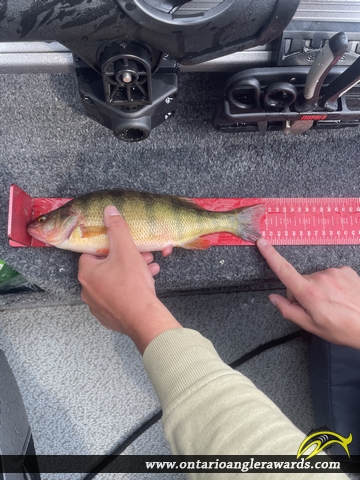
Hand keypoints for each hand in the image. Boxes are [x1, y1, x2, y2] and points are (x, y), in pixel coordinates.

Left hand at [78, 206, 180, 353]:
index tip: (124, 245)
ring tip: (149, 268)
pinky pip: (119, 297)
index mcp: (87, 273)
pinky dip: (131, 289)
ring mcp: (98, 306)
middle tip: (143, 256)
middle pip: (106, 267)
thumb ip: (117, 229)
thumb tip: (109, 211)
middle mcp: (88, 290)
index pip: (92, 252)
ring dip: (131, 273)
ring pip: (115, 282)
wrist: (143, 318)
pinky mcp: (110, 317)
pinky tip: (146, 284)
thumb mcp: (126, 250)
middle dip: (126, 259)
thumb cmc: (131, 284)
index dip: (110, 246)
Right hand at [257, 238, 359, 348]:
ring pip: (316, 279)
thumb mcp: (311, 326)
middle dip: (303, 293)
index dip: (271, 255)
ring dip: (319, 289)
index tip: (262, 242)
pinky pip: (330, 276)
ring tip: (333, 304)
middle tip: (317, 309)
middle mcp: (320, 278)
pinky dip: (332, 285)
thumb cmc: (343, 329)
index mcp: (309, 293)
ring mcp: (334, 272)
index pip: (284, 270)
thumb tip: (273, 298)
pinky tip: (341, 297)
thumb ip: (289, 310)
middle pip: (300, 281)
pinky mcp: (345, 270)